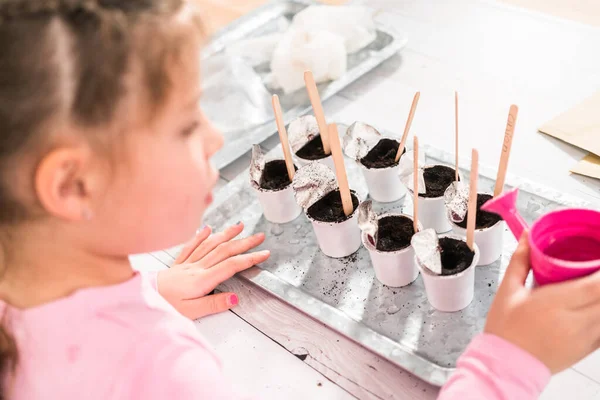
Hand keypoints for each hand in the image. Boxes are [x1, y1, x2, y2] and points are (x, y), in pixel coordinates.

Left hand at [156, 223, 269, 319]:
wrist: (140, 296)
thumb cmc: (163, 305)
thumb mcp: (191, 312)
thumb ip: (214, 305)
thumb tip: (234, 298)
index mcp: (202, 280)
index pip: (231, 265)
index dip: (249, 258)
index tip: (263, 254)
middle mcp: (196, 268)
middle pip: (225, 251)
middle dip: (245, 242)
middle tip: (260, 236)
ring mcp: (187, 264)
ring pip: (211, 244)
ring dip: (227, 234)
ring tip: (240, 226)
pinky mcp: (178, 264)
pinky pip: (191, 245)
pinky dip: (201, 236)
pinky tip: (207, 229)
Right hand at [485, 232, 599, 373]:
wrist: (506, 364)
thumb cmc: (505, 328)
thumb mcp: (507, 290)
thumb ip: (521, 261)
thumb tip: (527, 237)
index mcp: (555, 303)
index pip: (596, 284)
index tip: (598, 259)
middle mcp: (575, 320)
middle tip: (594, 271)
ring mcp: (584, 337)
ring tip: (594, 287)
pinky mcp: (587, 349)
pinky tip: (593, 307)